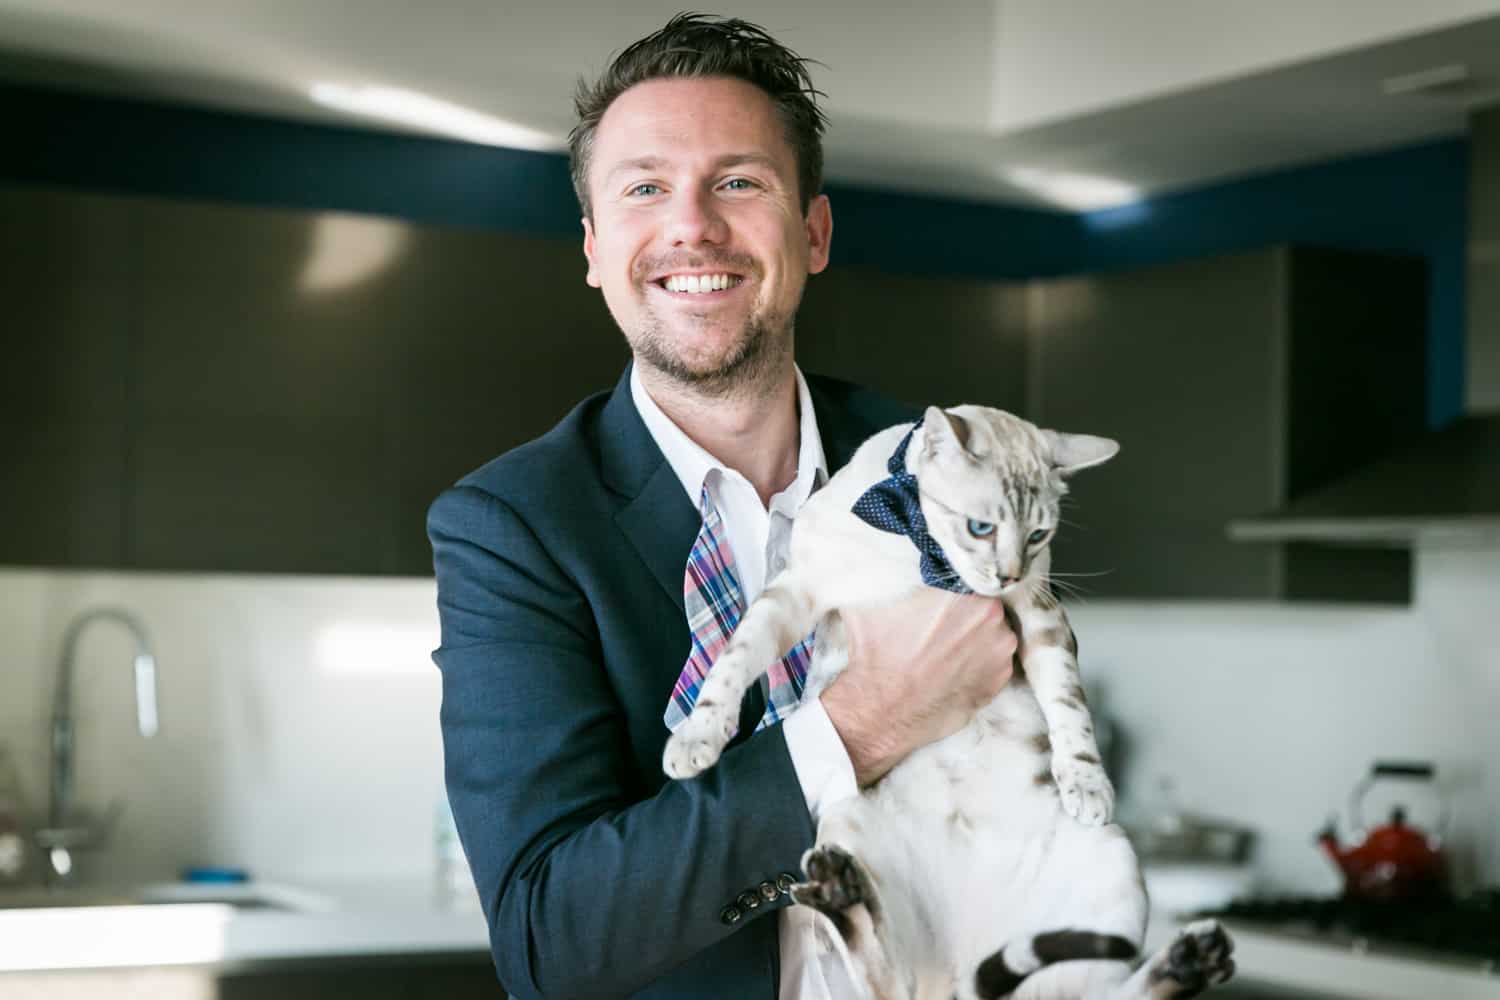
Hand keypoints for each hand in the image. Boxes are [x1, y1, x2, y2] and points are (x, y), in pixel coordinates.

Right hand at [819, 588, 1015, 785]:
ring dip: (973, 633)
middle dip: (962, 605)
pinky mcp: (1001, 678)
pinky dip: (978, 659)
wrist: (882, 709)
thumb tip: (887, 555)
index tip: (938, 590)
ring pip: (990, 629)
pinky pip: (993, 659)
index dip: (951, 580)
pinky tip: (953, 665)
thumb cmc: (875, 651)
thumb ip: (887, 569)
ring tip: (944, 644)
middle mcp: (992, 614)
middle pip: (981, 598)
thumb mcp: (868, 595)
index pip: (965, 570)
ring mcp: (1001, 648)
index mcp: (964, 586)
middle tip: (937, 618)